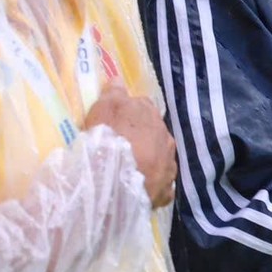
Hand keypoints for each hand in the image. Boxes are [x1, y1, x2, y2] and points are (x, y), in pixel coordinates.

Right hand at [83, 83, 175, 206]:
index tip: (117, 121)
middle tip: (122, 146)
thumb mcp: (103, 110)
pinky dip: (153, 184)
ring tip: (131, 169)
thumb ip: (113, 94)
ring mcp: (169, 165)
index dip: (129, 114)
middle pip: (154, 132)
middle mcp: (166, 137)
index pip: (142, 106)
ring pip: (160, 157)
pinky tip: (140, 188)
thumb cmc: (107, 140)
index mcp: (150, 115)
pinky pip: (161, 184)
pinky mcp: (166, 190)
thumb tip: (119, 81)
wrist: (116, 182)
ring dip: (149, 160)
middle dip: (141, 137)